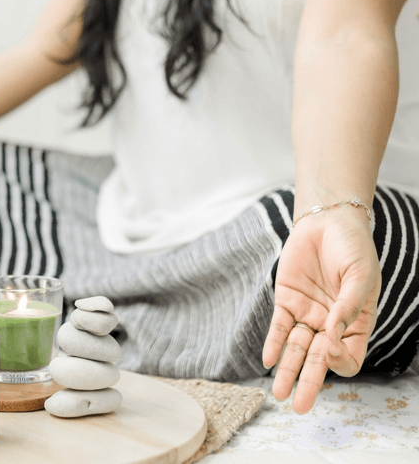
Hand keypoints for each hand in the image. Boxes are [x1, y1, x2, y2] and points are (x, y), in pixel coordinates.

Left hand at [262, 207, 379, 413]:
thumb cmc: (353, 248)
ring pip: (295, 349)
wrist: (328, 222)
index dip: (339, 361)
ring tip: (278, 393)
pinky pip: (279, 327)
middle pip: (318, 361)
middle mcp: (330, 324)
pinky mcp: (287, 301)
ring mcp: (308, 314)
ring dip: (286, 370)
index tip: (331, 350)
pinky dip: (273, 343)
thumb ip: (347, 307)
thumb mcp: (360, 276)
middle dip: (308, 382)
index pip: (348, 356)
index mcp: (356, 323)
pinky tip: (268, 360)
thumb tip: (332, 336)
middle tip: (298, 406)